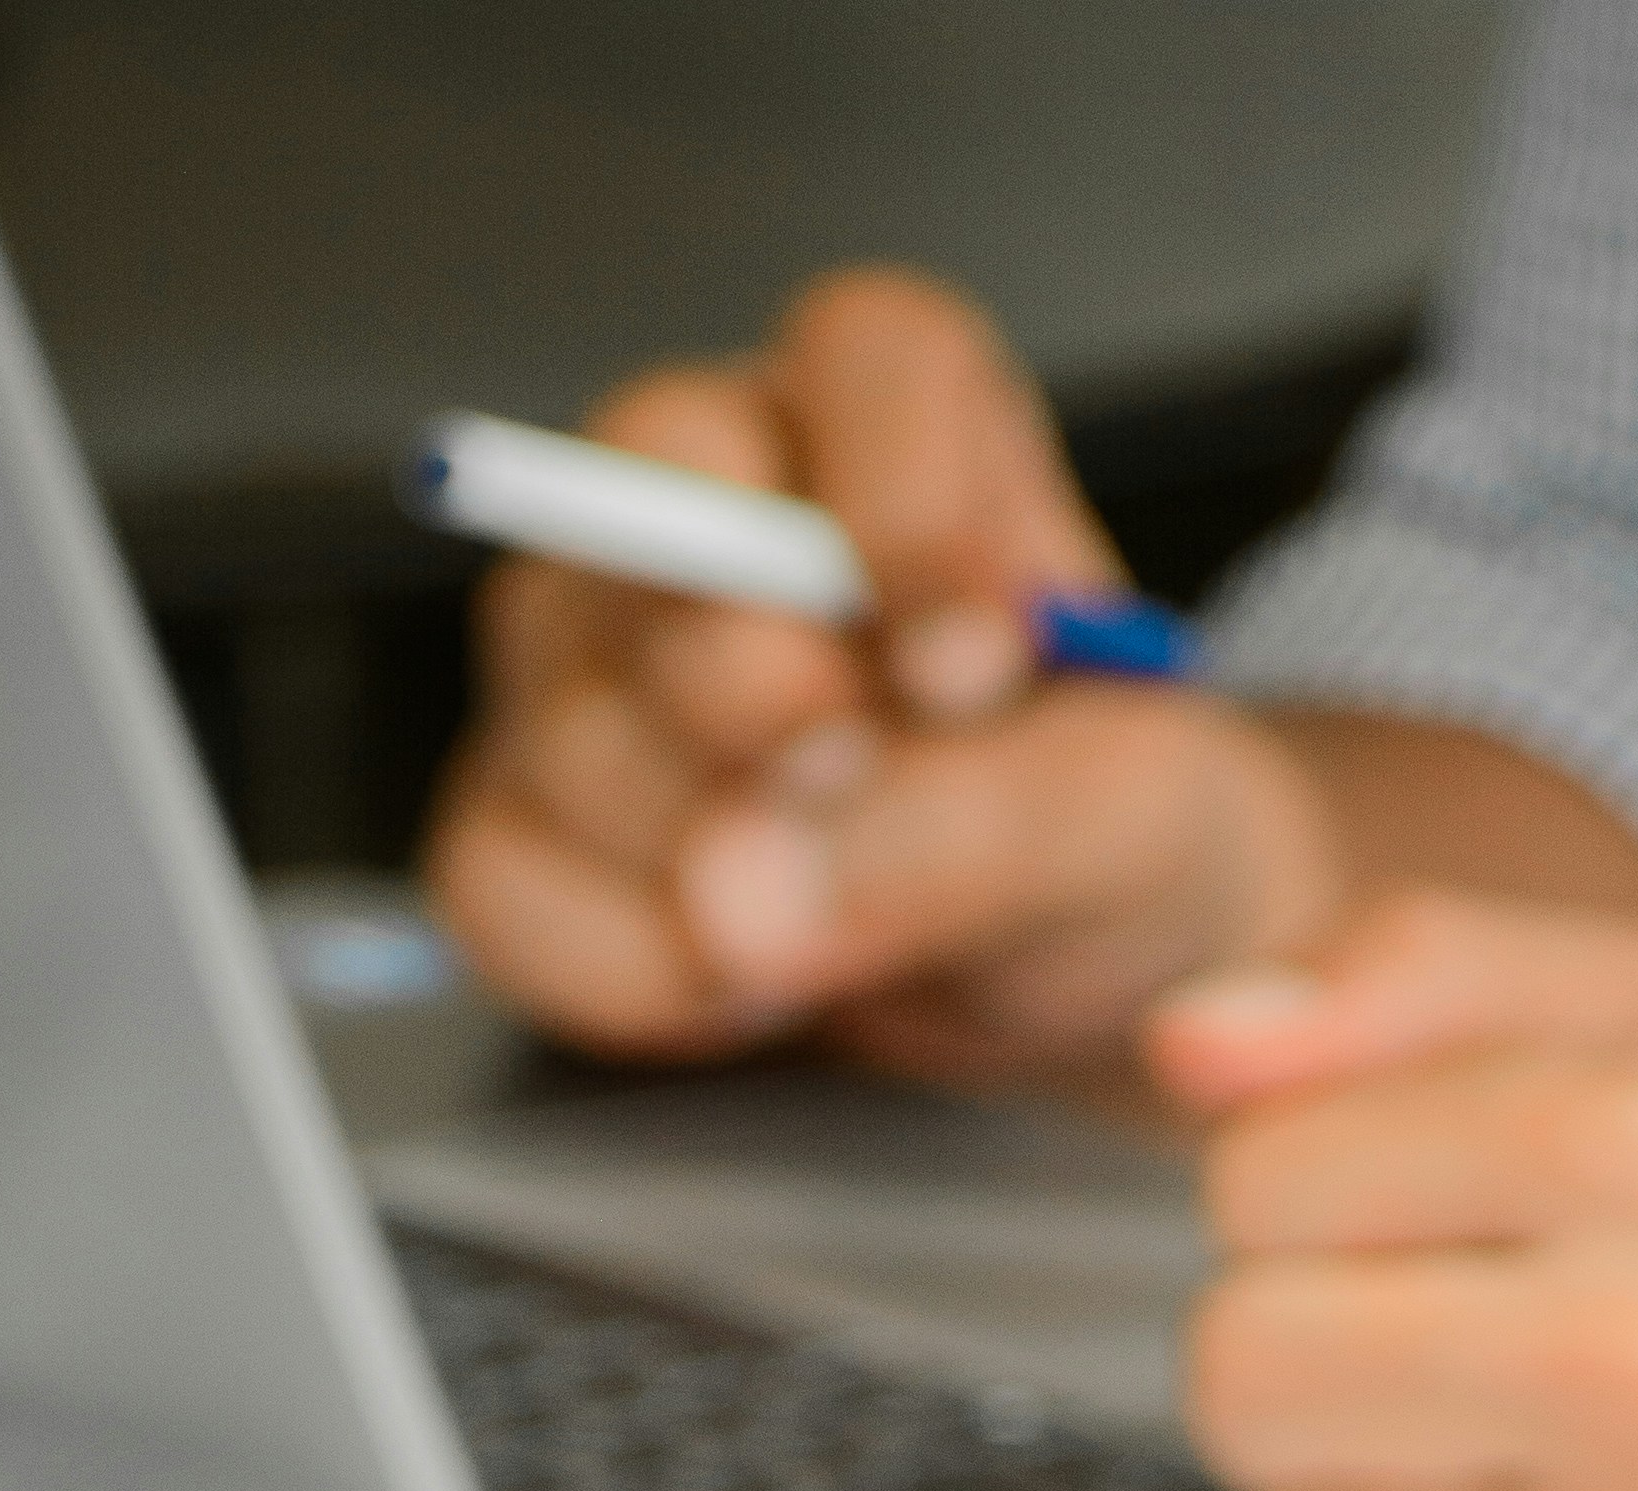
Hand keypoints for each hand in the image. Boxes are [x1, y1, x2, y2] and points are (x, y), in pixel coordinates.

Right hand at [423, 269, 1346, 1075]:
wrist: (1060, 974)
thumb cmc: (1102, 842)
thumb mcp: (1132, 829)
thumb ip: (990, 820)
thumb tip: (754, 874)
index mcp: (903, 417)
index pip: (865, 357)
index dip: (902, 506)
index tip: (966, 661)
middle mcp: (719, 490)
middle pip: (655, 504)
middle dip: (754, 683)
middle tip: (848, 782)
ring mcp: (589, 647)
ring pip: (569, 720)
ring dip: (707, 865)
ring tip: (835, 919)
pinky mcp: (523, 810)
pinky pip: (505, 882)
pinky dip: (630, 973)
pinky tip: (743, 986)